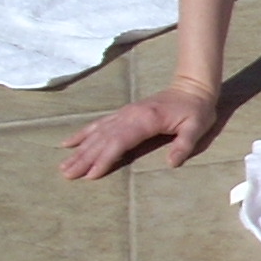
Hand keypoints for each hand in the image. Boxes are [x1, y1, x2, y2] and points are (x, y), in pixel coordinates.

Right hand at [61, 80, 218, 180]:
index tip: (90, 174)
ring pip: (97, 133)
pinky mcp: (123, 113)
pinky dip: (82, 134)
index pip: (120, 142)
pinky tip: (68, 143)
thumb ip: (184, 144)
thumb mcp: (197, 127)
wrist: (192, 86)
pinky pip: (98, 124)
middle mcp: (129, 116)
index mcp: (145, 120)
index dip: (105, 158)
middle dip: (84, 158)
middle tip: (67, 174)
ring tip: (64, 166)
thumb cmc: (196, 109)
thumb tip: (172, 163)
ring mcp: (124, 114)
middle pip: (103, 139)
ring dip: (80, 150)